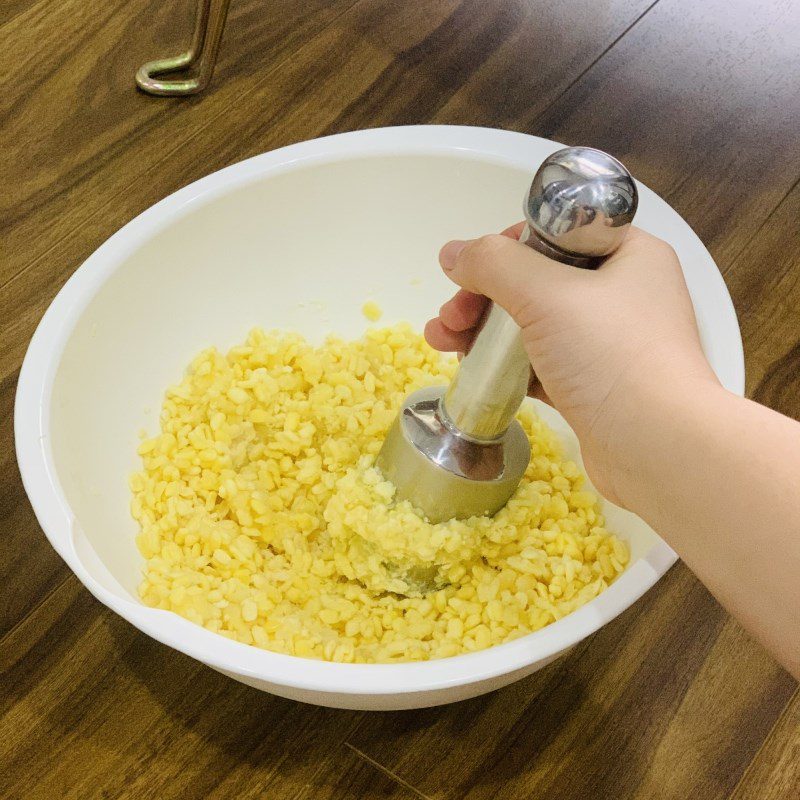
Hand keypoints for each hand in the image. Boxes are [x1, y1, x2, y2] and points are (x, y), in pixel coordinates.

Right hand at [425, 224, 718, 502]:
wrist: (657, 448)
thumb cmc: (611, 356)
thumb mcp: (548, 294)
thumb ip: (494, 265)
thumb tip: (453, 252)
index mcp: (628, 254)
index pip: (556, 234)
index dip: (508, 248)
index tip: (472, 271)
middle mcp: (622, 293)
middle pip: (536, 280)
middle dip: (483, 295)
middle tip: (450, 316)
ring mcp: (608, 342)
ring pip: (532, 322)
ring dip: (484, 328)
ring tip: (442, 341)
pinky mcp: (593, 384)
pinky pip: (540, 361)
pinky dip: (505, 362)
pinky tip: (473, 367)